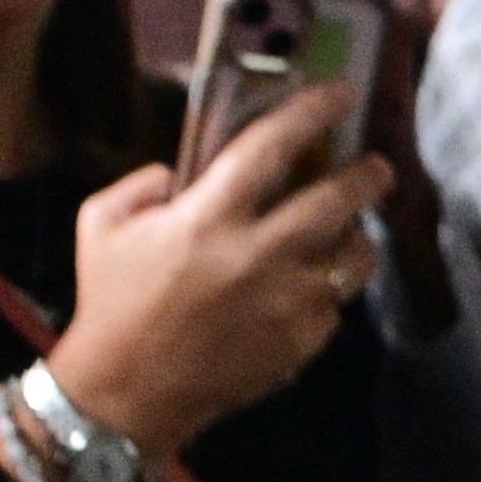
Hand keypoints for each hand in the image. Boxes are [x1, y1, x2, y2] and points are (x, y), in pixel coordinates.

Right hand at [37, 93, 377, 468]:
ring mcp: (289, 301)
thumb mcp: (102, 223)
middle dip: (367, 175)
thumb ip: (144, 183)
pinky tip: (307, 283)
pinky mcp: (306, 339)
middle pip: (337, 200)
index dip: (310, 112)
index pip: (271, 148)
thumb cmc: (113, 299)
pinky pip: (334, 301)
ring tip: (349, 229)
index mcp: (206, 219)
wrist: (132, 388)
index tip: (339, 94)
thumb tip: (185, 170)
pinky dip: (327, 286)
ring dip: (358, 236)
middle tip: (378, 165)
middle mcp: (258, 256)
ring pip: (354, 255)